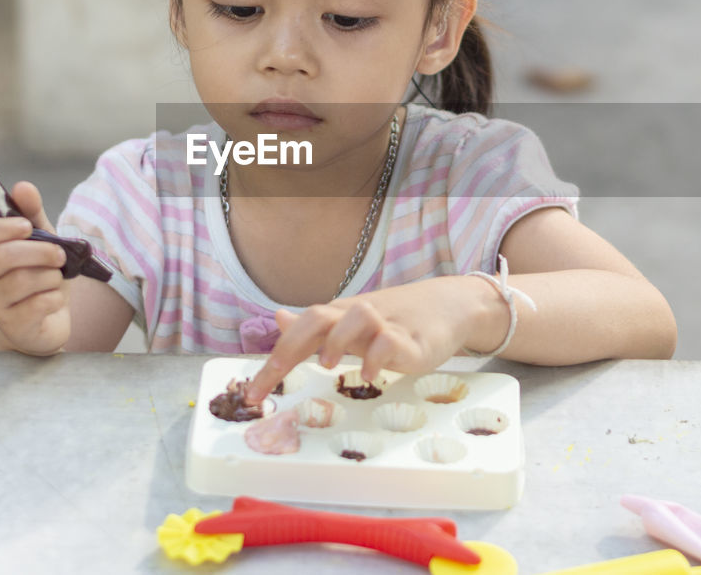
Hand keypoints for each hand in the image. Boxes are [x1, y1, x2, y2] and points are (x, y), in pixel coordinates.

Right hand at [0, 181, 70, 354]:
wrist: (47, 322)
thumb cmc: (40, 274)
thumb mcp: (40, 240)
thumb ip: (32, 214)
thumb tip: (23, 187)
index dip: (1, 228)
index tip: (27, 227)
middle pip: (3, 257)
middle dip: (39, 252)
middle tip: (59, 255)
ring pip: (21, 281)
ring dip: (50, 276)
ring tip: (56, 278)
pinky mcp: (13, 324)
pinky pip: (35, 305)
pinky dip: (53, 298)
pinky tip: (54, 298)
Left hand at [244, 277, 499, 404]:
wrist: (448, 305)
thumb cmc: (396, 318)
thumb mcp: (350, 322)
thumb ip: (315, 326)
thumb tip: (279, 317)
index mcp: (339, 317)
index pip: (298, 330)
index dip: (272, 359)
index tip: (252, 395)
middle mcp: (357, 317)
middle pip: (319, 317)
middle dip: (291, 347)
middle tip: (275, 378)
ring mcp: (386, 325)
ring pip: (357, 316)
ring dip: (338, 340)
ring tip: (329, 366)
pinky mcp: (412, 340)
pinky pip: (391, 341)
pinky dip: (378, 356)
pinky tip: (370, 376)